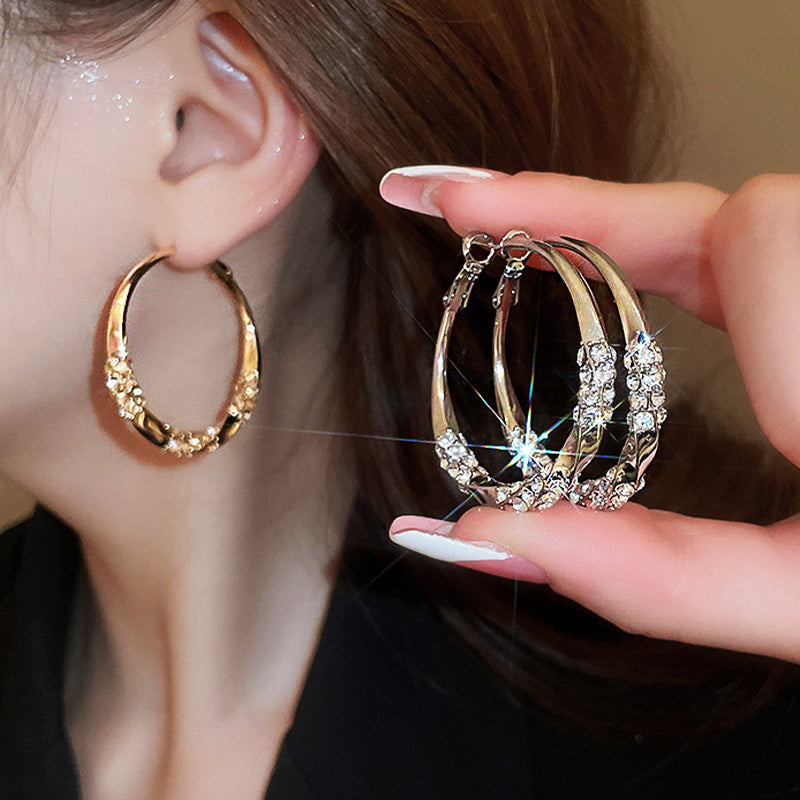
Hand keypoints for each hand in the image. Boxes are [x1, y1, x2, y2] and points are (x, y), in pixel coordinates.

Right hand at [379, 167, 799, 664]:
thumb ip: (653, 576)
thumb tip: (484, 536)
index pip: (744, 231)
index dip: (580, 213)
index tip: (452, 205)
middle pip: (734, 208)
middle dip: (583, 209)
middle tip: (455, 205)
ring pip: (749, 226)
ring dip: (636, 247)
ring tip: (511, 241)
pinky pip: (758, 254)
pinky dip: (676, 259)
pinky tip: (614, 277)